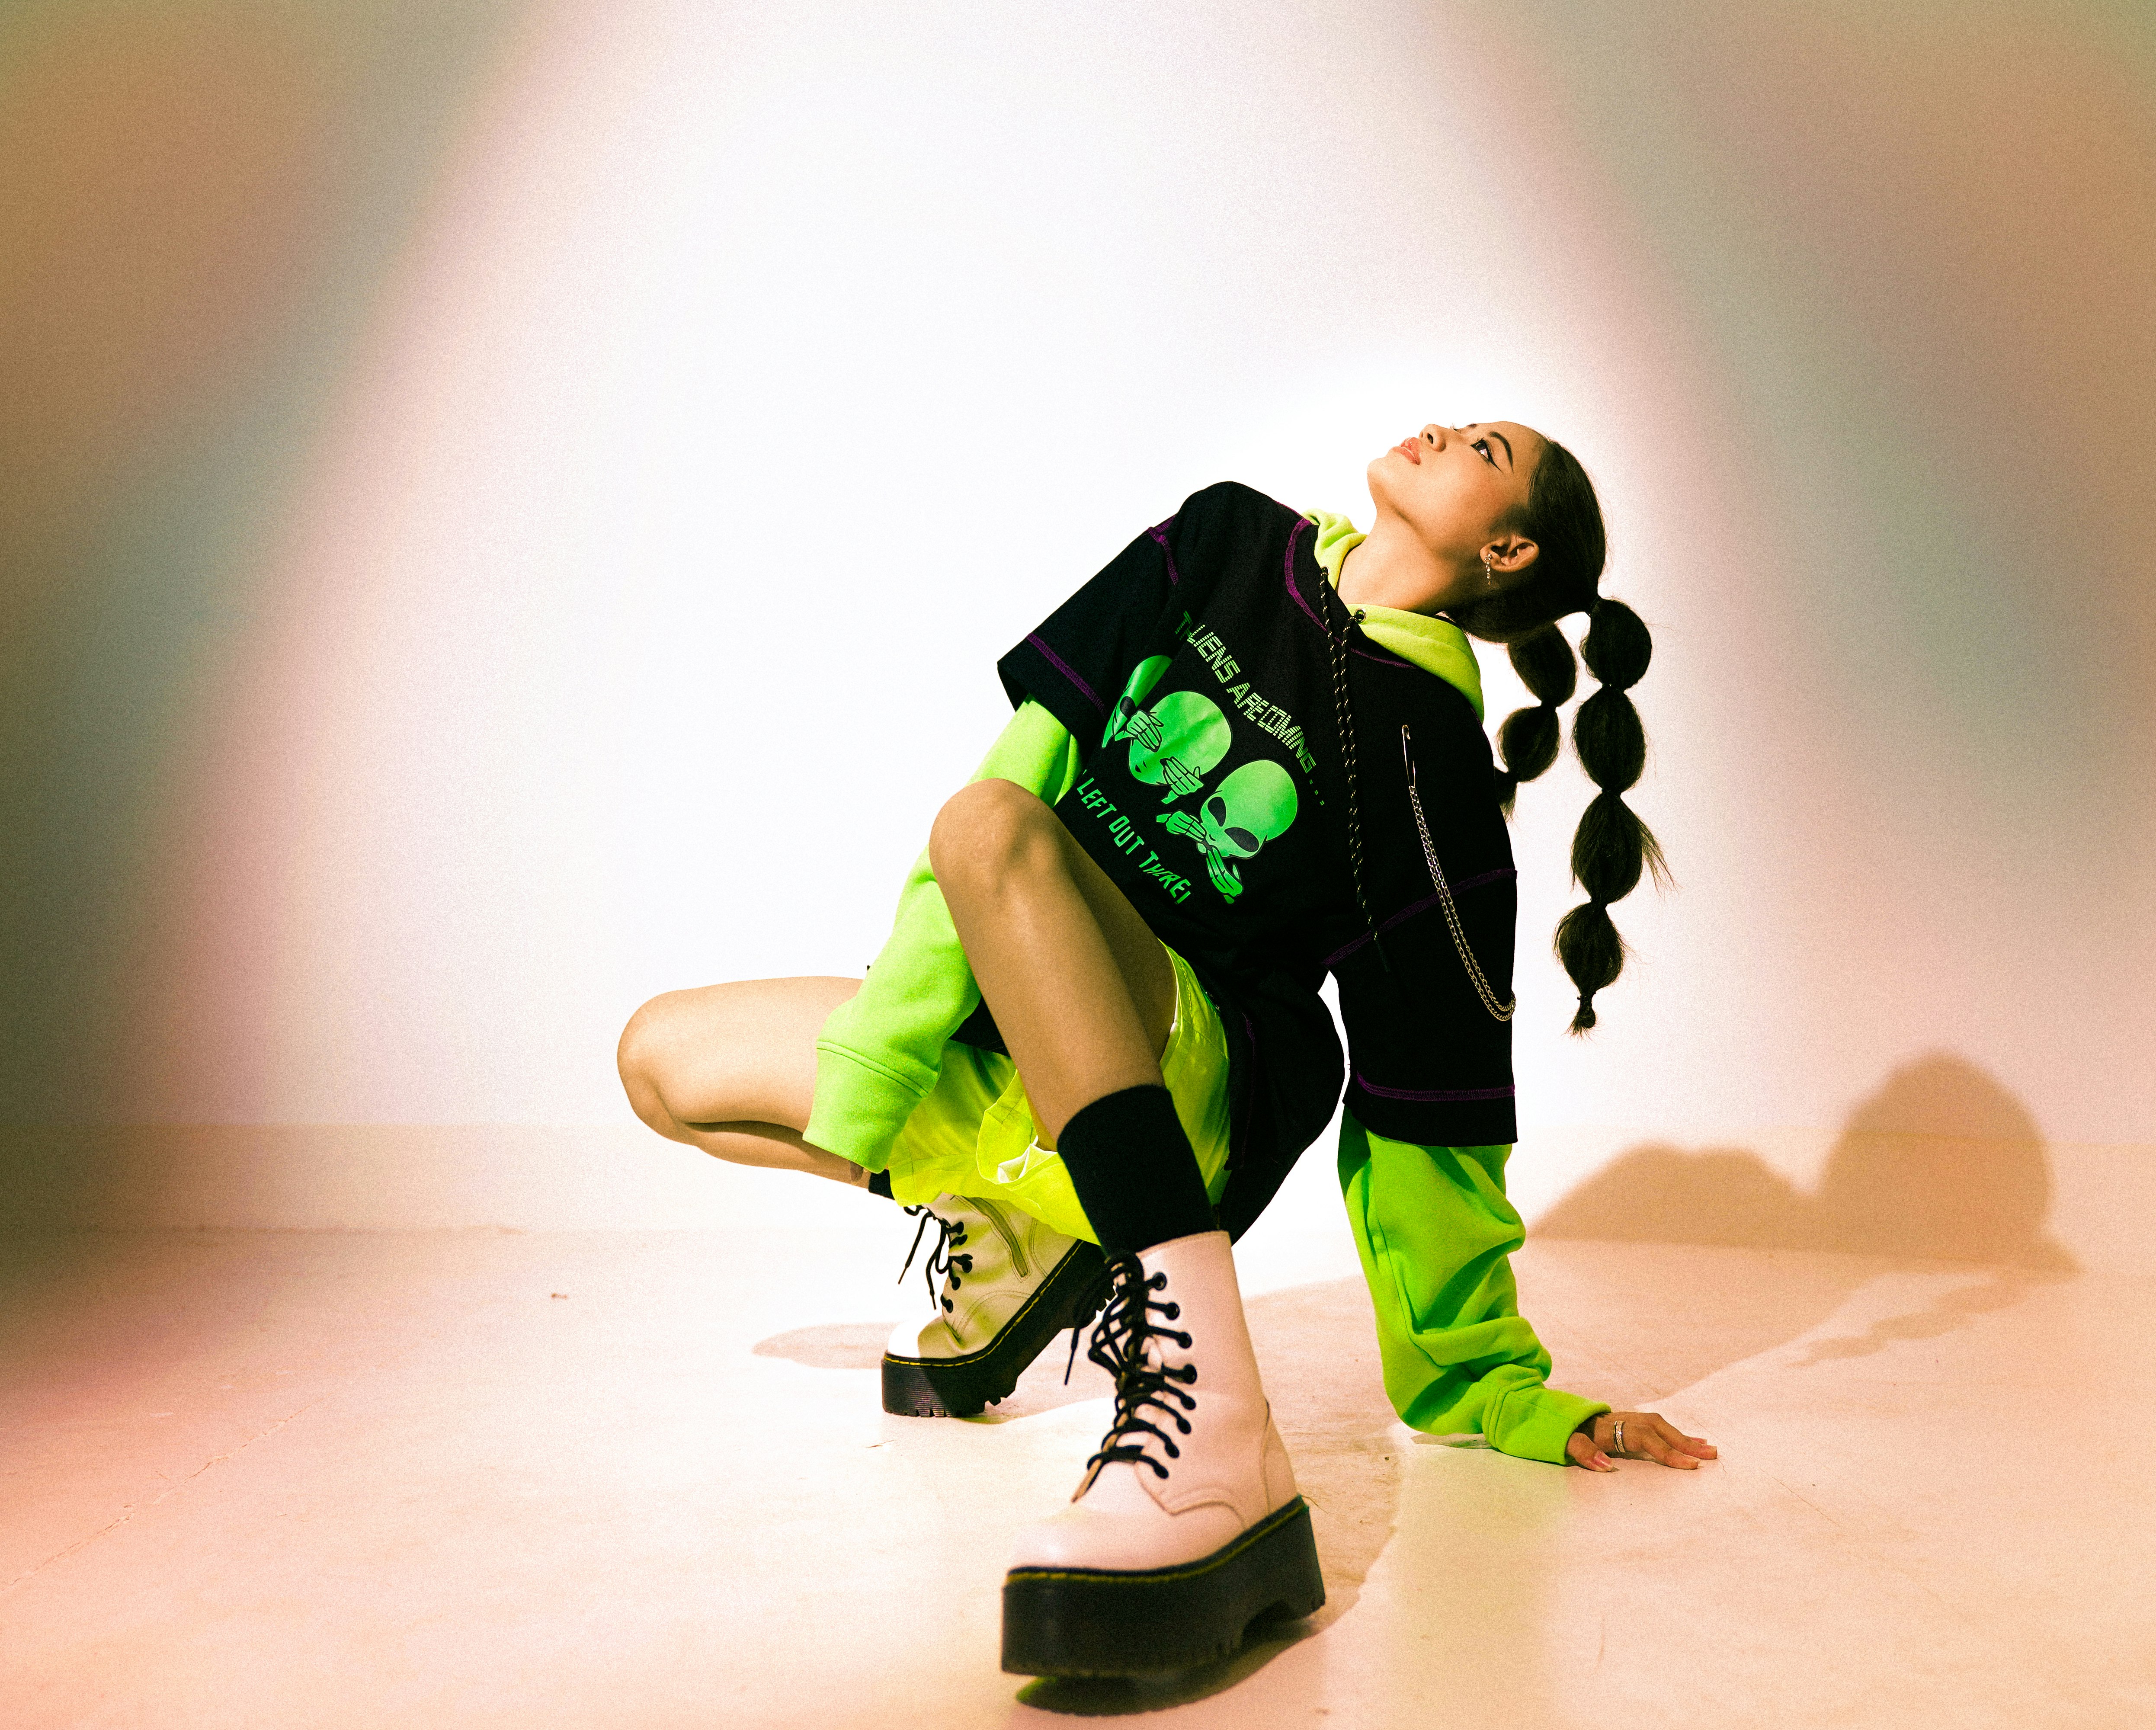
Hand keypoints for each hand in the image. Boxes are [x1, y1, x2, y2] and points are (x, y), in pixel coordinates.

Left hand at [1566, 1411, 1716, 1471]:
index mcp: (1612, 1427)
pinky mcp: (1633, 1423)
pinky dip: (1676, 1435)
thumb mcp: (1568, 1442)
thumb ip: (1584, 1452)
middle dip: (1685, 1443)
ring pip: (1663, 1427)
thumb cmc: (1565, 1433)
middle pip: (1660, 1430)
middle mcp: (1625, 1420)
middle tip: (1710, 1456)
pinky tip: (1693, 1442)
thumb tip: (1607, 1467)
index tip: (1690, 1465)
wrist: (1560, 1416)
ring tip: (1709, 1450)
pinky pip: (1659, 1429)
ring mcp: (1630, 1420)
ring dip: (1685, 1439)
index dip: (1667, 1451)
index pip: (1646, 1438)